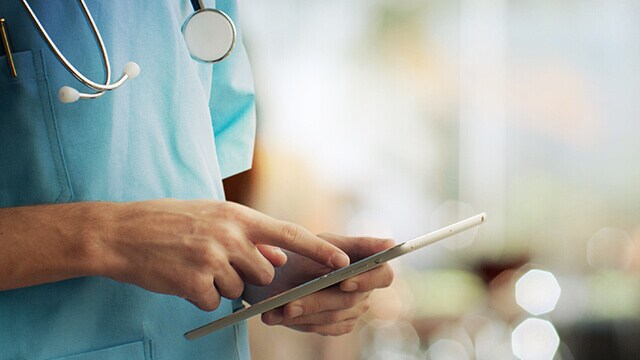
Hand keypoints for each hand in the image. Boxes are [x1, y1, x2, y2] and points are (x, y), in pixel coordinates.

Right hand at [96, 199, 349, 310]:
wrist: (121, 233)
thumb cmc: (167, 221)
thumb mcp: (211, 216)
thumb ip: (246, 234)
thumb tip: (278, 257)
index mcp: (236, 215)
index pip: (289, 233)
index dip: (318, 249)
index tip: (342, 260)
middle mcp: (229, 235)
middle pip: (265, 271)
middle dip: (250, 276)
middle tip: (220, 264)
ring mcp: (212, 259)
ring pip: (237, 289)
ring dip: (220, 285)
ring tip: (193, 265)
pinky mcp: (194, 282)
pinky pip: (213, 301)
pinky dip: (200, 296)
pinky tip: (181, 278)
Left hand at [245, 234, 394, 335]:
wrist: (284, 272)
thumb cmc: (311, 250)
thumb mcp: (328, 242)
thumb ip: (359, 244)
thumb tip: (390, 244)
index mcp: (371, 265)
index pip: (383, 275)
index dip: (366, 280)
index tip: (344, 281)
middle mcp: (366, 290)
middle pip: (348, 300)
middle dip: (317, 301)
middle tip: (291, 304)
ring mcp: (354, 309)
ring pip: (331, 317)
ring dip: (303, 313)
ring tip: (278, 310)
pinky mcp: (340, 325)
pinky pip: (322, 327)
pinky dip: (300, 321)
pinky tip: (278, 316)